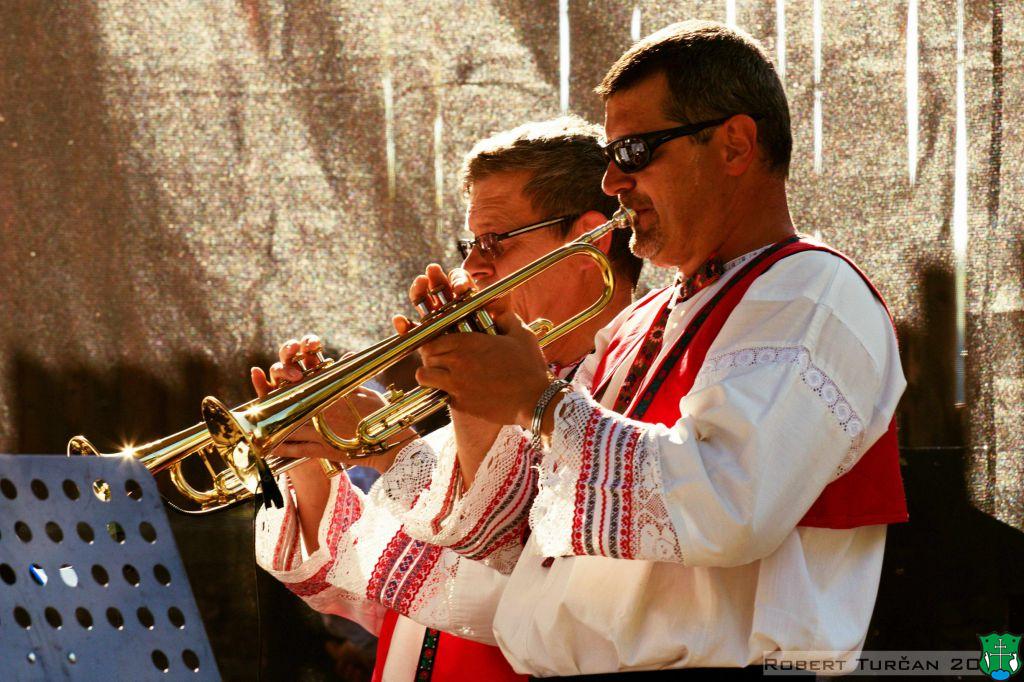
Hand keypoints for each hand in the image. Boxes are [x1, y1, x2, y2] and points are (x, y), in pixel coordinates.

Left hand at [249, 334, 394, 470]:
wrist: (389, 445)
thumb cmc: (381, 417)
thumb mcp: (367, 393)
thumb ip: (352, 377)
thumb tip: (347, 357)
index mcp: (331, 394)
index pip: (302, 384)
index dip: (285, 380)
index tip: (272, 379)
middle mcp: (322, 410)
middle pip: (290, 404)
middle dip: (272, 403)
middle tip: (258, 402)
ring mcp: (320, 430)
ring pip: (287, 426)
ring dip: (270, 427)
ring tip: (254, 426)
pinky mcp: (322, 449)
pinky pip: (295, 449)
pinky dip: (280, 448)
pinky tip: (267, 448)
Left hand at [394, 265, 548, 427]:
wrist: (535, 401)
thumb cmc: (530, 366)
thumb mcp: (521, 334)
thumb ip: (506, 317)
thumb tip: (499, 309)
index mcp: (468, 342)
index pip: (432, 336)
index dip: (434, 339)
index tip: (441, 343)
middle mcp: (457, 362)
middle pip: (426, 355)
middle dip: (430, 355)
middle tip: (441, 358)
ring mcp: (456, 384)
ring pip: (424, 376)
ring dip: (430, 374)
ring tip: (441, 374)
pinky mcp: (460, 404)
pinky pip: (439, 395)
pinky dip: (443, 392)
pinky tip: (457, 390)